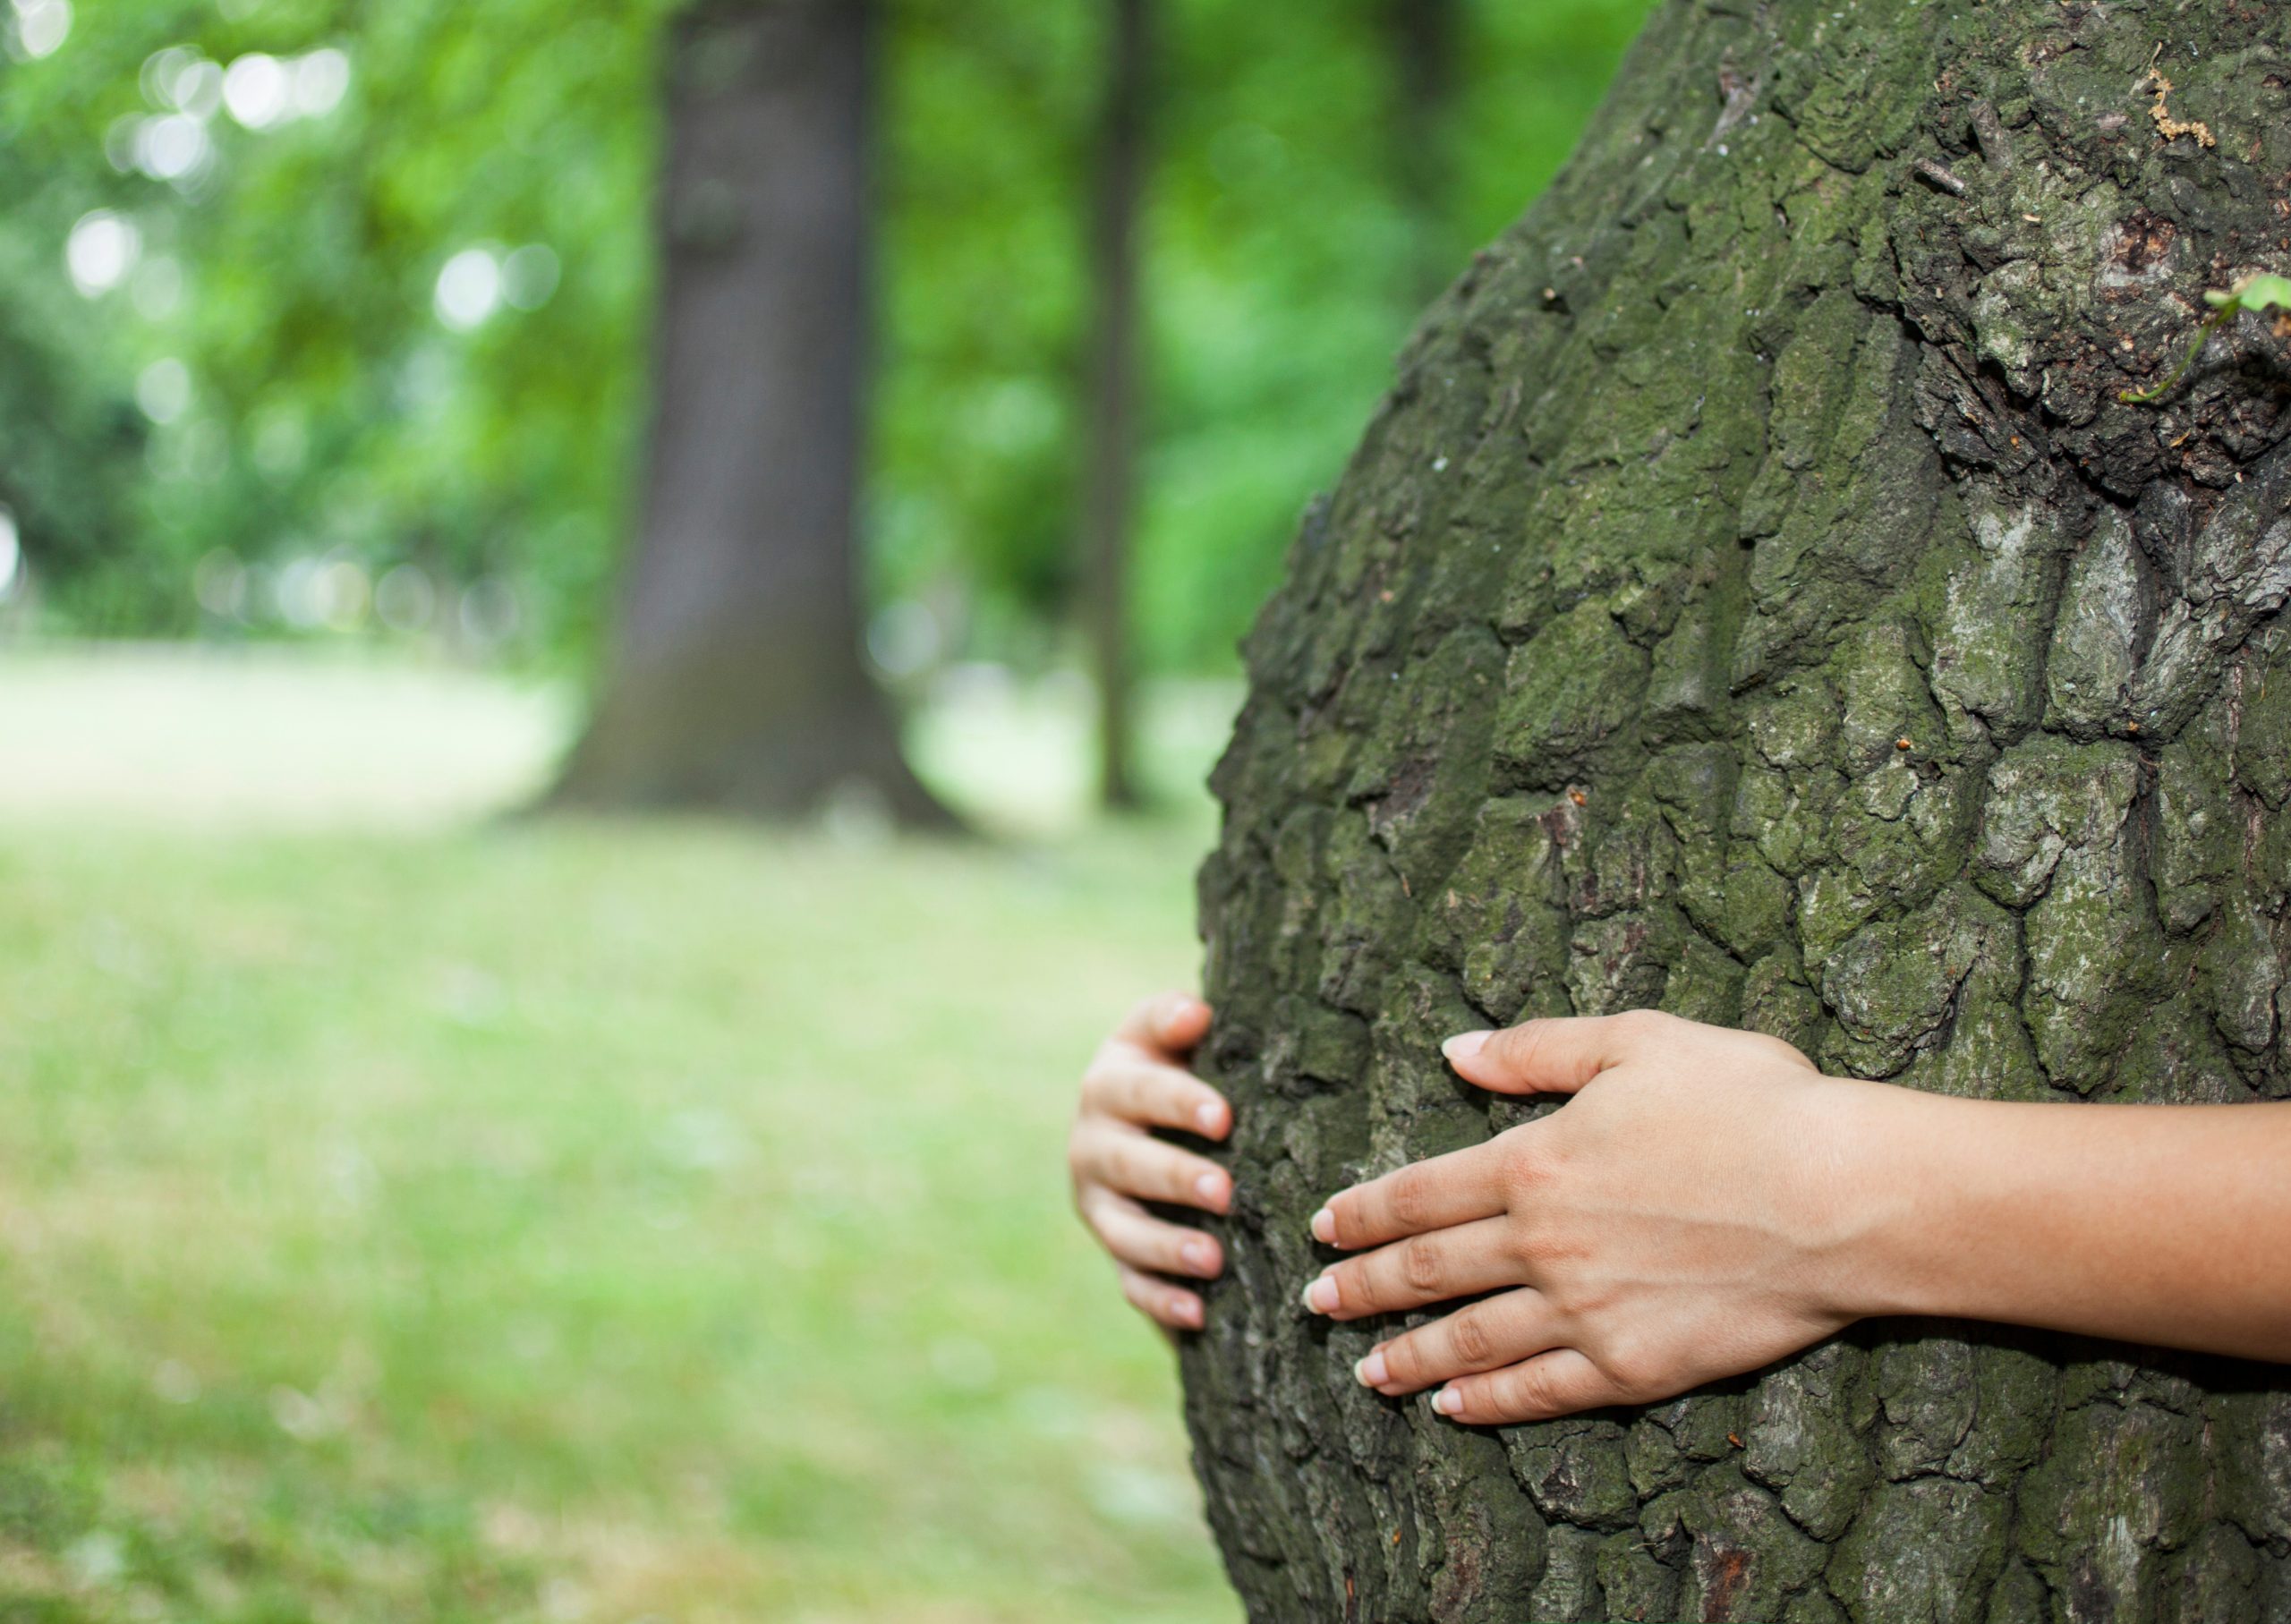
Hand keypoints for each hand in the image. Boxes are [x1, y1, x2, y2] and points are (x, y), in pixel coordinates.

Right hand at [1069, 993, 1231, 1330]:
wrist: (1149, 1119)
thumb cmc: (1175, 1067)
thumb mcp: (1164, 1037)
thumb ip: (1172, 1019)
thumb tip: (1195, 1012)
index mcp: (1108, 1086)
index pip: (1138, 1092)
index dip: (1179, 1103)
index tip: (1223, 1118)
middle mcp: (1092, 1147)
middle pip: (1126, 1164)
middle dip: (1174, 1178)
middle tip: (1224, 1191)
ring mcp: (1100, 1205)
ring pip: (1123, 1231)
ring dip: (1165, 1246)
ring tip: (1212, 1260)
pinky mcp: (1115, 1251)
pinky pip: (1128, 1282)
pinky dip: (1159, 1299)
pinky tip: (1197, 1313)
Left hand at [1304, 1010, 1883, 1423]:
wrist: (1842, 1195)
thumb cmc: (1751, 1101)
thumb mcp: (1634, 1040)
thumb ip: (1534, 1049)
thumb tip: (1453, 1050)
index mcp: (1533, 1161)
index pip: (1418, 1194)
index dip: (1362, 1214)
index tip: (1321, 1230)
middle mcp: (1541, 1243)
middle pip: (1425, 1272)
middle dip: (1362, 1289)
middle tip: (1315, 1304)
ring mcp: (1583, 1312)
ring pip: (1468, 1341)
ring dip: (1407, 1357)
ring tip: (1365, 1372)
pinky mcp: (1632, 1367)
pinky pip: (1539, 1393)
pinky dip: (1487, 1404)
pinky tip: (1454, 1410)